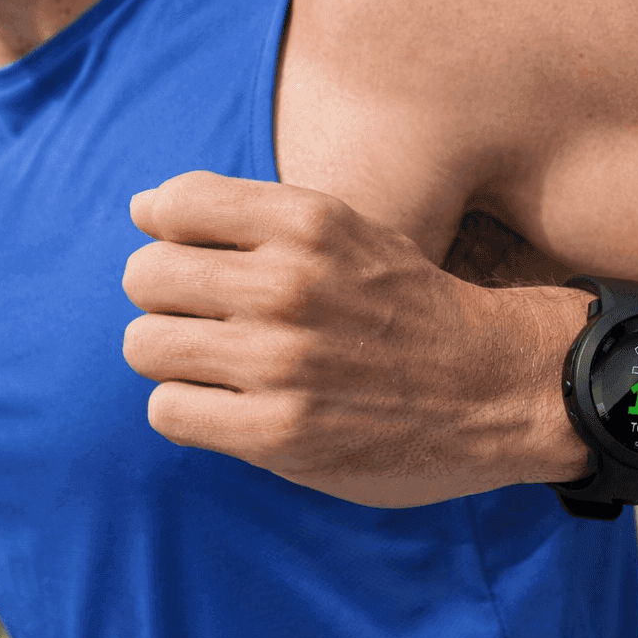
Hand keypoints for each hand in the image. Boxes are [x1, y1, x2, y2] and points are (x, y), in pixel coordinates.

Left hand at [122, 171, 580, 506]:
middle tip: (209, 320)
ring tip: (219, 366)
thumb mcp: (349, 231)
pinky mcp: (278, 433)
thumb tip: (142, 209)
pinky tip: (229, 407)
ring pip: (146, 344)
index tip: (196, 258)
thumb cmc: (409, 306)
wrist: (496, 386)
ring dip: (174, 358)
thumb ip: (255, 217)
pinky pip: (168, 410)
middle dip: (166, 299)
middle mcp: (290, 284)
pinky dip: (188, 409)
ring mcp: (282, 362)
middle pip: (145, 276)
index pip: (172, 204)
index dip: (168, 233)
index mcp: (308, 222)